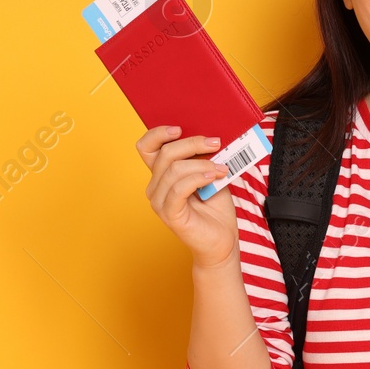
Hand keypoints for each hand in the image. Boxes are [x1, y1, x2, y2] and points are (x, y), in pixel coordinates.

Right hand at [135, 125, 238, 267]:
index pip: (146, 147)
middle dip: (192, 144)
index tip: (180, 128)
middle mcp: (155, 186)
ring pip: (174, 169)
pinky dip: (198, 178)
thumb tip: (209, 135)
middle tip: (216, 143)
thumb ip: (204, 157)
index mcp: (161, 174)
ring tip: (221, 169)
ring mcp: (159, 202)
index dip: (158, 134)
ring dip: (202, 164)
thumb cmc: (216, 208)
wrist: (222, 240)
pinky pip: (179, 189)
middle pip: (165, 153)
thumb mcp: (210, 173)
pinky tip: (212, 178)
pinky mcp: (169, 214)